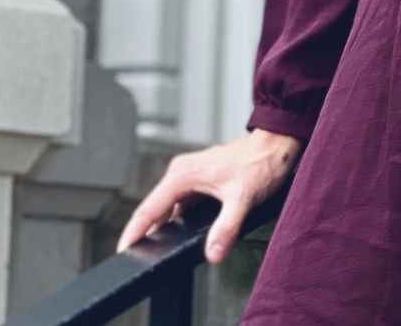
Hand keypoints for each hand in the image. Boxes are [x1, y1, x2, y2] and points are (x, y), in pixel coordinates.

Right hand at [117, 128, 302, 264]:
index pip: (148, 209)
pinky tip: (180, 234)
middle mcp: (182, 171)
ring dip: (162, 226)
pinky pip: (180, 204)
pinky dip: (176, 220)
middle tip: (139, 258)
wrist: (277, 143)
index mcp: (183, 174)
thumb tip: (212, 253)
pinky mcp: (200, 179)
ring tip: (156, 249)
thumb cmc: (261, 162)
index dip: (133, 233)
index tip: (123, 251)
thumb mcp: (244, 198)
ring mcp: (190, 175)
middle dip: (145, 233)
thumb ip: (226, 227)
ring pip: (168, 207)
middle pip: (154, 209)